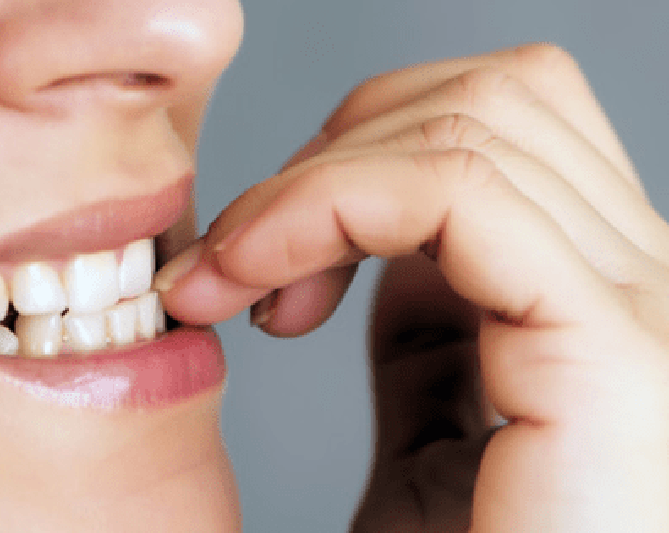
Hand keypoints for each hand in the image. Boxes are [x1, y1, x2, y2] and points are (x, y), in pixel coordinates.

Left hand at [156, 44, 668, 530]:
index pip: (497, 128)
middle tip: (233, 259)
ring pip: (476, 119)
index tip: (242, 259)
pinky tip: (264, 292)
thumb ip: (429, 332)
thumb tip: (377, 253)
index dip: (349, 161)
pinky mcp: (612, 352)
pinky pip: (460, 193)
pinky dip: (326, 208)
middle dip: (328, 155)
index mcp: (598, 294)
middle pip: (490, 100)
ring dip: (310, 182)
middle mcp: (644, 281)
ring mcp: (643, 308)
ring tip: (233, 279)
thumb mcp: (435, 432)